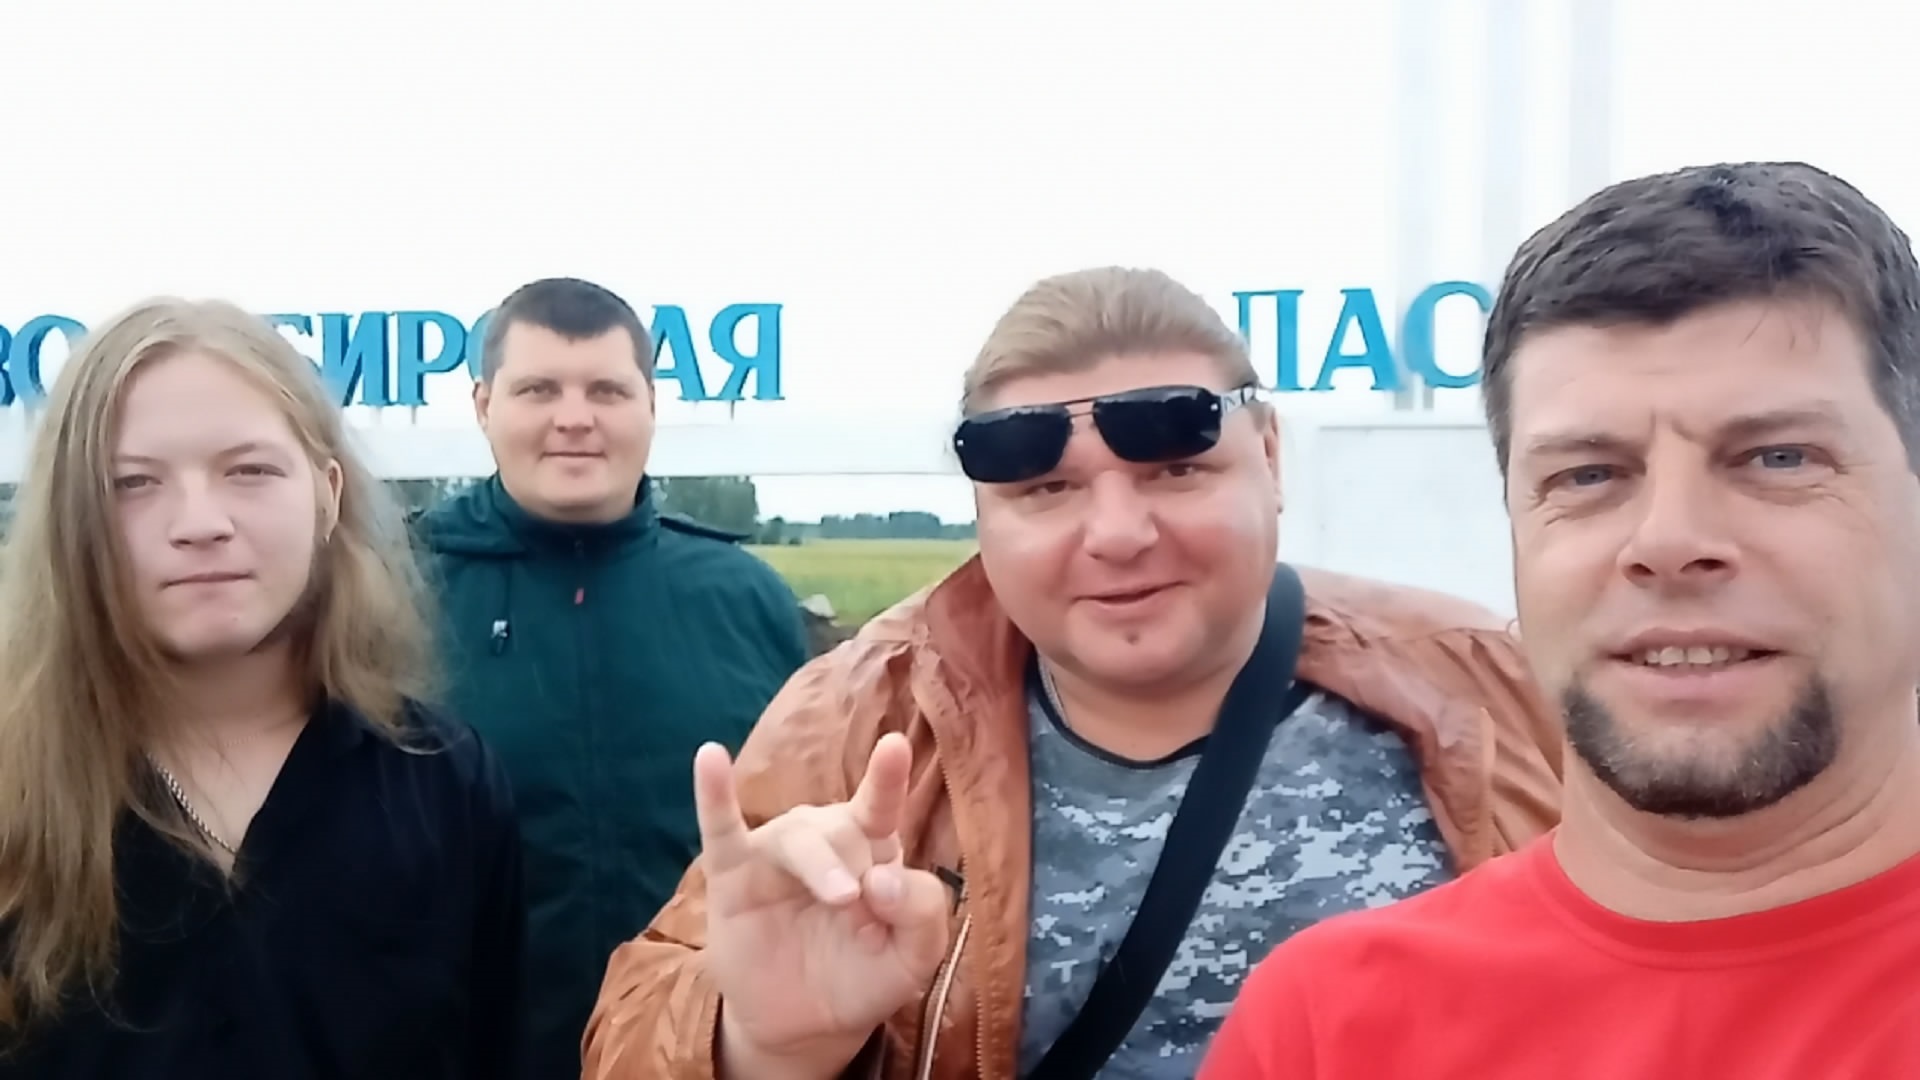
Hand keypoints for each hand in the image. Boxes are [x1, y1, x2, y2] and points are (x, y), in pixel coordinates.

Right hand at [693, 733, 952, 1072]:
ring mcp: (775, 854)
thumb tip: (886, 880)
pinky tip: (709, 757)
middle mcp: (825, 840)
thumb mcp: (913, 958)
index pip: (881, 805)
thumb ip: (922, 912)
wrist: (804, 1028)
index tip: (895, 747)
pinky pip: (720, 830)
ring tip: (842, 897)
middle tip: (862, 910)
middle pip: (842, 828)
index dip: (887, 778)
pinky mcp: (731, 877)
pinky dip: (713, 795)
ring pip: (795, 836)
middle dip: (855, 865)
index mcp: (871, 850)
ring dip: (820, 863)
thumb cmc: (862, 978)